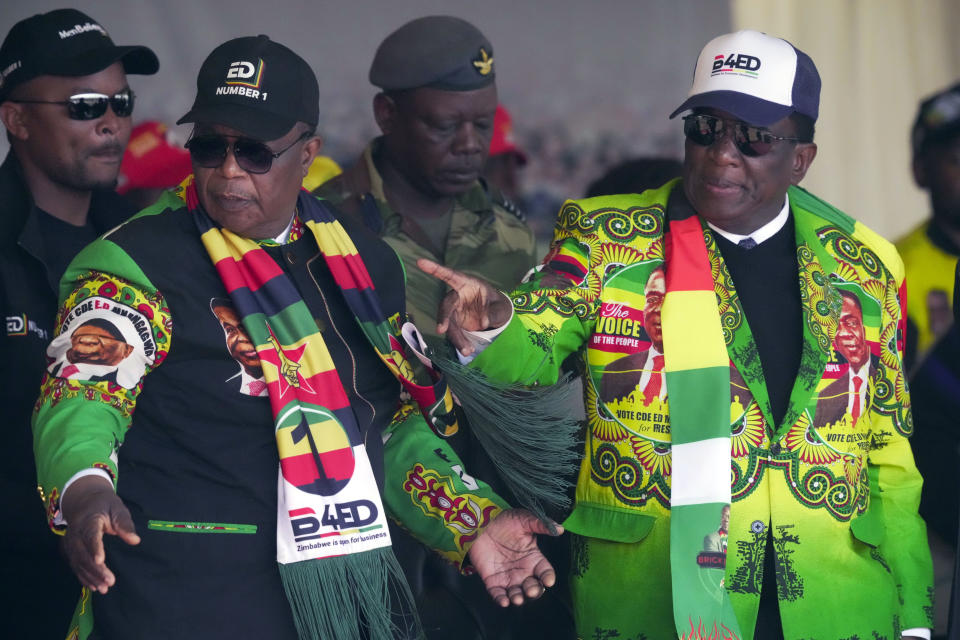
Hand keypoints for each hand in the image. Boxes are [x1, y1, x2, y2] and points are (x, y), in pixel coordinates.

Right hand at [61, 475, 139, 593]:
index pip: (91, 535)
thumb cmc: (105, 505)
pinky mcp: (70, 550)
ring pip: (78, 562)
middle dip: (96, 569)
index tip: (101, 560)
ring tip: (104, 588)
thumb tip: (135, 540)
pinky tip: (94, 587)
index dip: (95, 548)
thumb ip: (125, 524)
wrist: (84, 501)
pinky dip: (84, 577)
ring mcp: (71, 542)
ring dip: (90, 577)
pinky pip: (75, 565)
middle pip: (83, 553)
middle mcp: (76, 533)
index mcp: (88, 520)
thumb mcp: (118, 508)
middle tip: (110, 581)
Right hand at [416, 258, 511, 354]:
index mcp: (468, 283)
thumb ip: (494, 312)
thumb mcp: (502, 307)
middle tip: (441, 330)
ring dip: (455, 336)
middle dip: (443, 317)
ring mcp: (455, 309)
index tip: (420, 262)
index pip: (450, 275)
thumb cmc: (498, 305)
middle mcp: (457, 295)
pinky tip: (467, 349)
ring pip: (448, 322)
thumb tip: (484, 321)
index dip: (436, 269)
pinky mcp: (455, 321)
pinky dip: (459, 341)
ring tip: (467, 350)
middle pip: (446, 305)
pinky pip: (453, 331)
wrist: (496, 316)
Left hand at [467, 508, 562, 606]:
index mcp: (533, 558)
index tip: (549, 580)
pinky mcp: (493, 581)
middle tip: (531, 590)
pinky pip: (498, 594)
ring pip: (517, 594)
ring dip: (519, 598)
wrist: (481, 523)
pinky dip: (501, 600)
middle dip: (534, 591)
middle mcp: (523, 571)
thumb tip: (560, 529)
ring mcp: (509, 577)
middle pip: (533, 587)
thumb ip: (541, 525)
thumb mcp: (524, 519)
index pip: (545, 571)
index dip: (548, 577)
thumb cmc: (505, 521)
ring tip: (517, 598)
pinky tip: (504, 601)